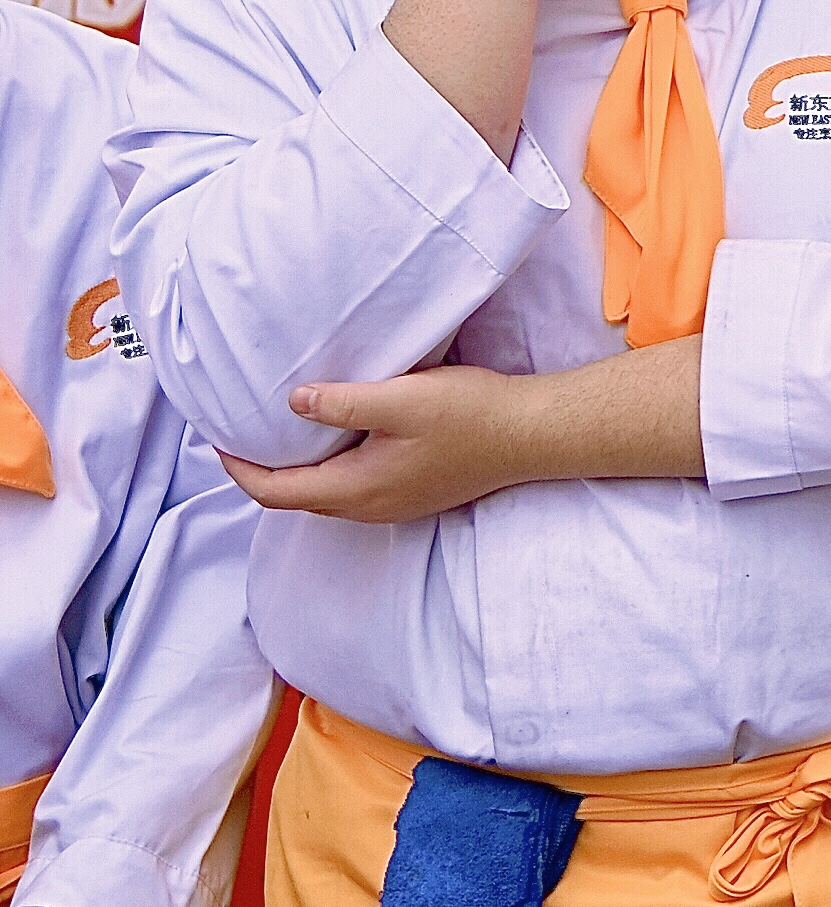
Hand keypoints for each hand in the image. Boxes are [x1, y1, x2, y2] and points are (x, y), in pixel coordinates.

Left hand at [220, 366, 551, 523]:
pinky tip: (340, 439)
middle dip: (264, 471)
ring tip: (285, 434)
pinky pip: (354, 489)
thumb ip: (341, 403)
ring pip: (327, 495)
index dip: (240, 468)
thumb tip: (292, 403)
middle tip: (245, 433)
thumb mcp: (400, 399)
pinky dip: (330, 469)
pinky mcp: (415, 493)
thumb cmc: (472, 414)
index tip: (220, 438)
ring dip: (299, 471)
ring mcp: (396, 505)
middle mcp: (372, 507)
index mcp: (359, 489)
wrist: (534, 434)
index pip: (277, 491)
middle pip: (298, 498)